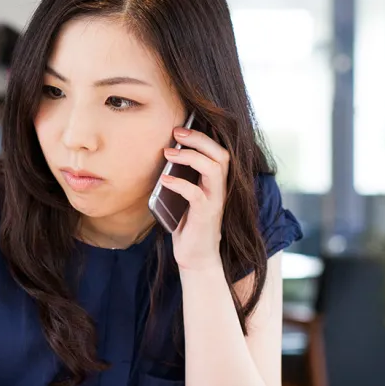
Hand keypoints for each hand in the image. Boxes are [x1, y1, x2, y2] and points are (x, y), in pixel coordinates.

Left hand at [159, 126, 229, 274]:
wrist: (196, 256)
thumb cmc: (189, 225)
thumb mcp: (185, 197)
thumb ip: (182, 178)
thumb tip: (164, 155)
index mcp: (216, 182)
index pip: (219, 151)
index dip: (203, 137)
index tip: (181, 129)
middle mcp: (220, 188)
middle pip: (220, 154)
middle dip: (199, 139)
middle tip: (177, 133)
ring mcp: (215, 201)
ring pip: (213, 168)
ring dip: (190, 157)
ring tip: (168, 153)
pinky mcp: (206, 214)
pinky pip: (195, 193)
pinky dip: (179, 183)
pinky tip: (165, 180)